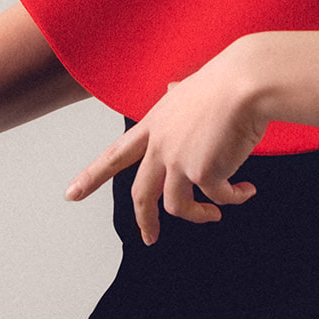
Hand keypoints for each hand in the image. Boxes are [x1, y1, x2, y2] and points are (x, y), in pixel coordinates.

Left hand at [66, 39, 266, 244]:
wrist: (245, 84)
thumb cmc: (225, 81)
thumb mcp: (188, 88)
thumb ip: (176, 94)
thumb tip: (172, 85)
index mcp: (154, 125)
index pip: (115, 155)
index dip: (92, 176)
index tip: (71, 193)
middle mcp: (161, 146)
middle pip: (141, 193)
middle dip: (144, 220)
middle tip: (149, 237)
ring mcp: (179, 162)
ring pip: (177, 206)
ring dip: (199, 215)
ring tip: (215, 214)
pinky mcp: (204, 173)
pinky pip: (218, 198)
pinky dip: (233, 198)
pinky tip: (246, 191)